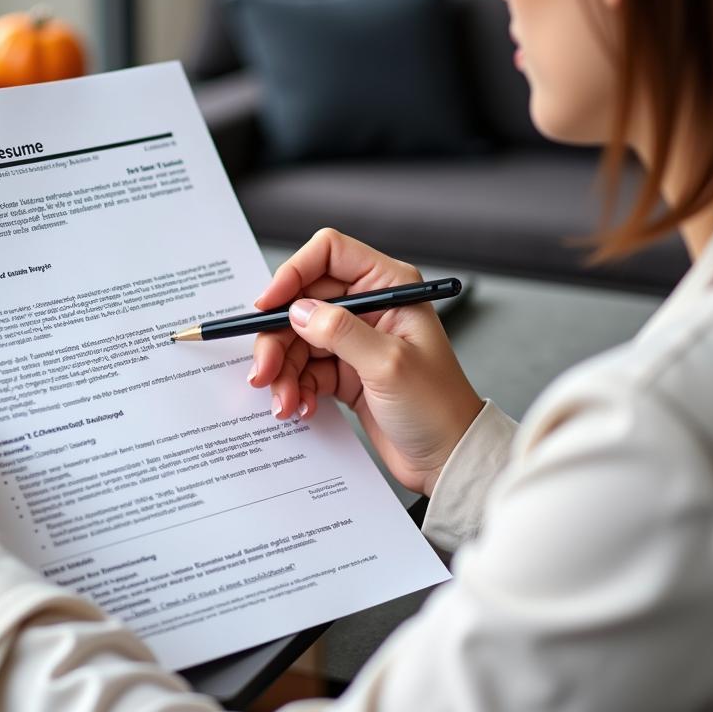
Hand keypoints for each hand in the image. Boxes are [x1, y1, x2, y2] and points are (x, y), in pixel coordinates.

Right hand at [249, 229, 484, 495]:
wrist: (447, 457)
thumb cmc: (438, 407)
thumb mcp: (388, 364)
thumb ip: (340, 331)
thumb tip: (298, 311)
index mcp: (389, 286)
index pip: (329, 254)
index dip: (293, 273)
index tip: (268, 307)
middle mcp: (369, 305)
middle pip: (302, 300)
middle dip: (278, 337)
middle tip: (264, 370)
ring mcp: (354, 338)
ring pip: (296, 338)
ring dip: (283, 370)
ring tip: (285, 401)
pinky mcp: (344, 369)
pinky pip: (303, 368)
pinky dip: (295, 387)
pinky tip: (301, 407)